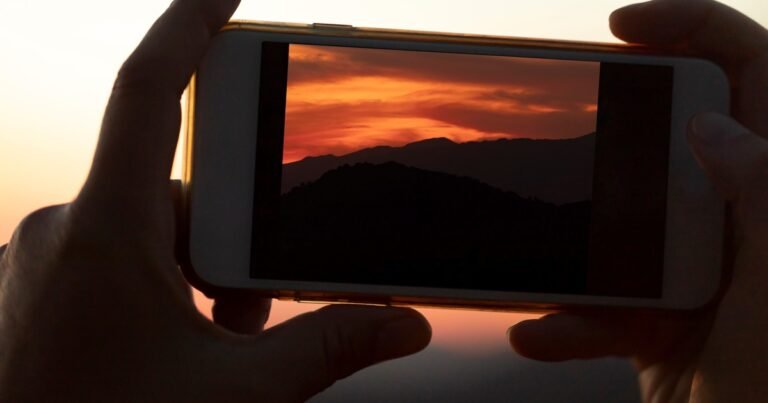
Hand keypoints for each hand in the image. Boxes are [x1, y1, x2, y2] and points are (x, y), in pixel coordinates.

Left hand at [0, 0, 429, 400]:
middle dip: (231, 238)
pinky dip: (161, 287)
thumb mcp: (238, 395)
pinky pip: (114, 257)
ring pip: (147, 230)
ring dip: (198, 273)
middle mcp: (64, 230)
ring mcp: (44, 261)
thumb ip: (329, 348)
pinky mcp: (40, 288)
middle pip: (174, 187)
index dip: (188, 26)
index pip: (149, 93)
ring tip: (219, 341)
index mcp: (105, 233)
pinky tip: (179, 345)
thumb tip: (406, 322)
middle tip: (253, 307)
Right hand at [509, 1, 767, 401]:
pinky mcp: (654, 315)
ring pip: (620, 224)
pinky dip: (566, 319)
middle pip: (671, 140)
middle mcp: (737, 223)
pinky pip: (600, 298)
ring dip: (573, 251)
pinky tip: (541, 333)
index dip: (694, 31)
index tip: (621, 28)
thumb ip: (765, 198)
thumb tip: (712, 127)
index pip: (753, 77)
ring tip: (540, 267)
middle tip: (564, 130)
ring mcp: (693, 270)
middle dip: (613, 139)